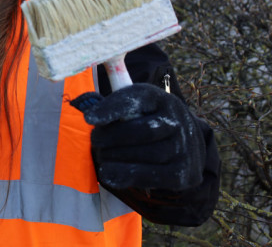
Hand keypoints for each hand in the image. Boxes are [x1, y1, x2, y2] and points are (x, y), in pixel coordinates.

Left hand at [70, 83, 205, 190]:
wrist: (187, 144)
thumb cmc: (148, 120)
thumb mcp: (136, 106)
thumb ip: (116, 108)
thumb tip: (90, 117)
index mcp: (159, 98)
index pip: (137, 99)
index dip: (112, 109)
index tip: (88, 119)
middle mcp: (177, 120)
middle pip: (144, 130)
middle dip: (113, 137)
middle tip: (95, 140)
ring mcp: (184, 147)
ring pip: (148, 155)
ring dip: (117, 157)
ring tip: (101, 156)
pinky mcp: (183, 173)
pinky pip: (152, 176)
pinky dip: (126, 176)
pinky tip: (108, 174)